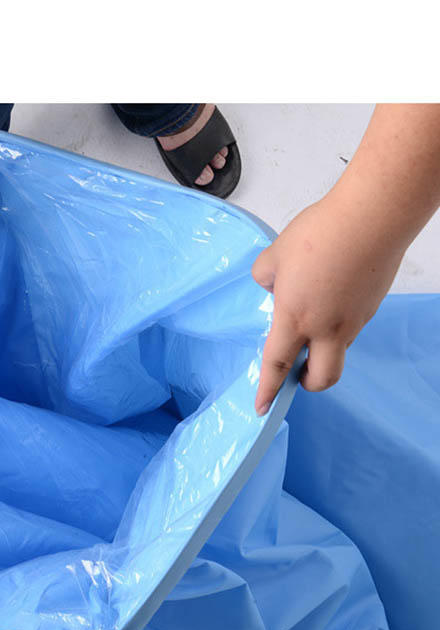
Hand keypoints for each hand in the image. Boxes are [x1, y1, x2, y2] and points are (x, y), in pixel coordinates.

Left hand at [251, 194, 402, 414]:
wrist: (372, 217)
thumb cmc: (318, 235)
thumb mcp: (274, 256)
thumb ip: (265, 277)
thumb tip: (273, 286)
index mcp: (295, 318)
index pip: (277, 365)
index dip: (267, 390)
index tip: (261, 409)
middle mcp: (328, 328)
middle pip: (322, 378)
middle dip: (308, 384)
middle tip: (297, 373)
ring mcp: (355, 320)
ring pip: (339, 351)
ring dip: (323, 349)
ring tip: (312, 316)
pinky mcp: (372, 306)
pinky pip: (351, 327)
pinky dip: (338, 324)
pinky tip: (332, 296)